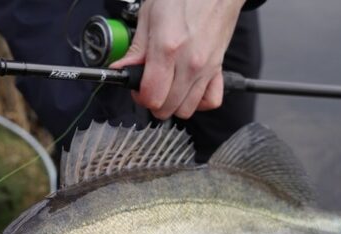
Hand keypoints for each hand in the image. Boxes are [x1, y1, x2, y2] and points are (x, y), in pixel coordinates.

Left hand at [110, 0, 245, 119]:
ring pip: (186, 110)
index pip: (151, 96)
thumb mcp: (150, 15)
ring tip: (167, 88)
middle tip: (150, 86)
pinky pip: (211, 101)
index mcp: (167, 48)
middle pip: (166, 108)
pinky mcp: (218, 69)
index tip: (137, 87)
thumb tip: (122, 69)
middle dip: (153, 102)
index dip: (139, 96)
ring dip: (173, 104)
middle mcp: (189, 63)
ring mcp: (205, 68)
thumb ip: (136, 48)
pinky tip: (188, 90)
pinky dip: (199, 101)